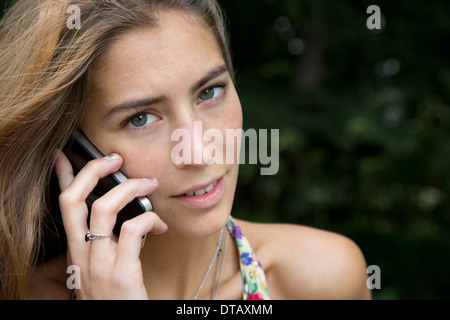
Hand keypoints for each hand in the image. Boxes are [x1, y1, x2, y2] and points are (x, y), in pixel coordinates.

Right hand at [54, 152, 166, 298]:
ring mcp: (99, 266)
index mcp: (78, 252)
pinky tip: (160, 225)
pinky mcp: (121, 274)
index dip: (63, 178)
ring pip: (103, 208)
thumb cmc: (118, 298)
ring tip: (149, 184)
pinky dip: (149, 218)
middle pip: (73, 201)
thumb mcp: (105, 267)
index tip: (64, 156)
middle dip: (92, 171)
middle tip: (115, 159)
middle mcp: (82, 256)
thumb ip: (109, 243)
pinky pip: (133, 229)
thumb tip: (129, 214)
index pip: (64, 208)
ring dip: (130, 188)